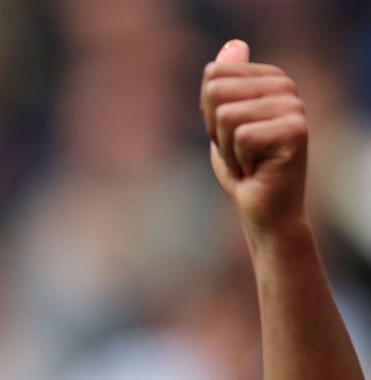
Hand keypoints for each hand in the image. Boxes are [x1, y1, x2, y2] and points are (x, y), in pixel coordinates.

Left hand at [200, 40, 307, 234]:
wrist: (262, 209)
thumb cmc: (241, 166)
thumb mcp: (221, 122)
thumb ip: (224, 85)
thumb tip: (234, 44)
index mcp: (269, 78)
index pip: (213, 75)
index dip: (209, 113)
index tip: (229, 135)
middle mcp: (286, 86)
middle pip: (216, 92)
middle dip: (215, 131)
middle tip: (238, 150)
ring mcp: (294, 107)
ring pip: (226, 115)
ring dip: (227, 148)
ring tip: (248, 160)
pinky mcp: (296, 130)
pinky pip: (241, 136)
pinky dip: (239, 160)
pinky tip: (256, 169)